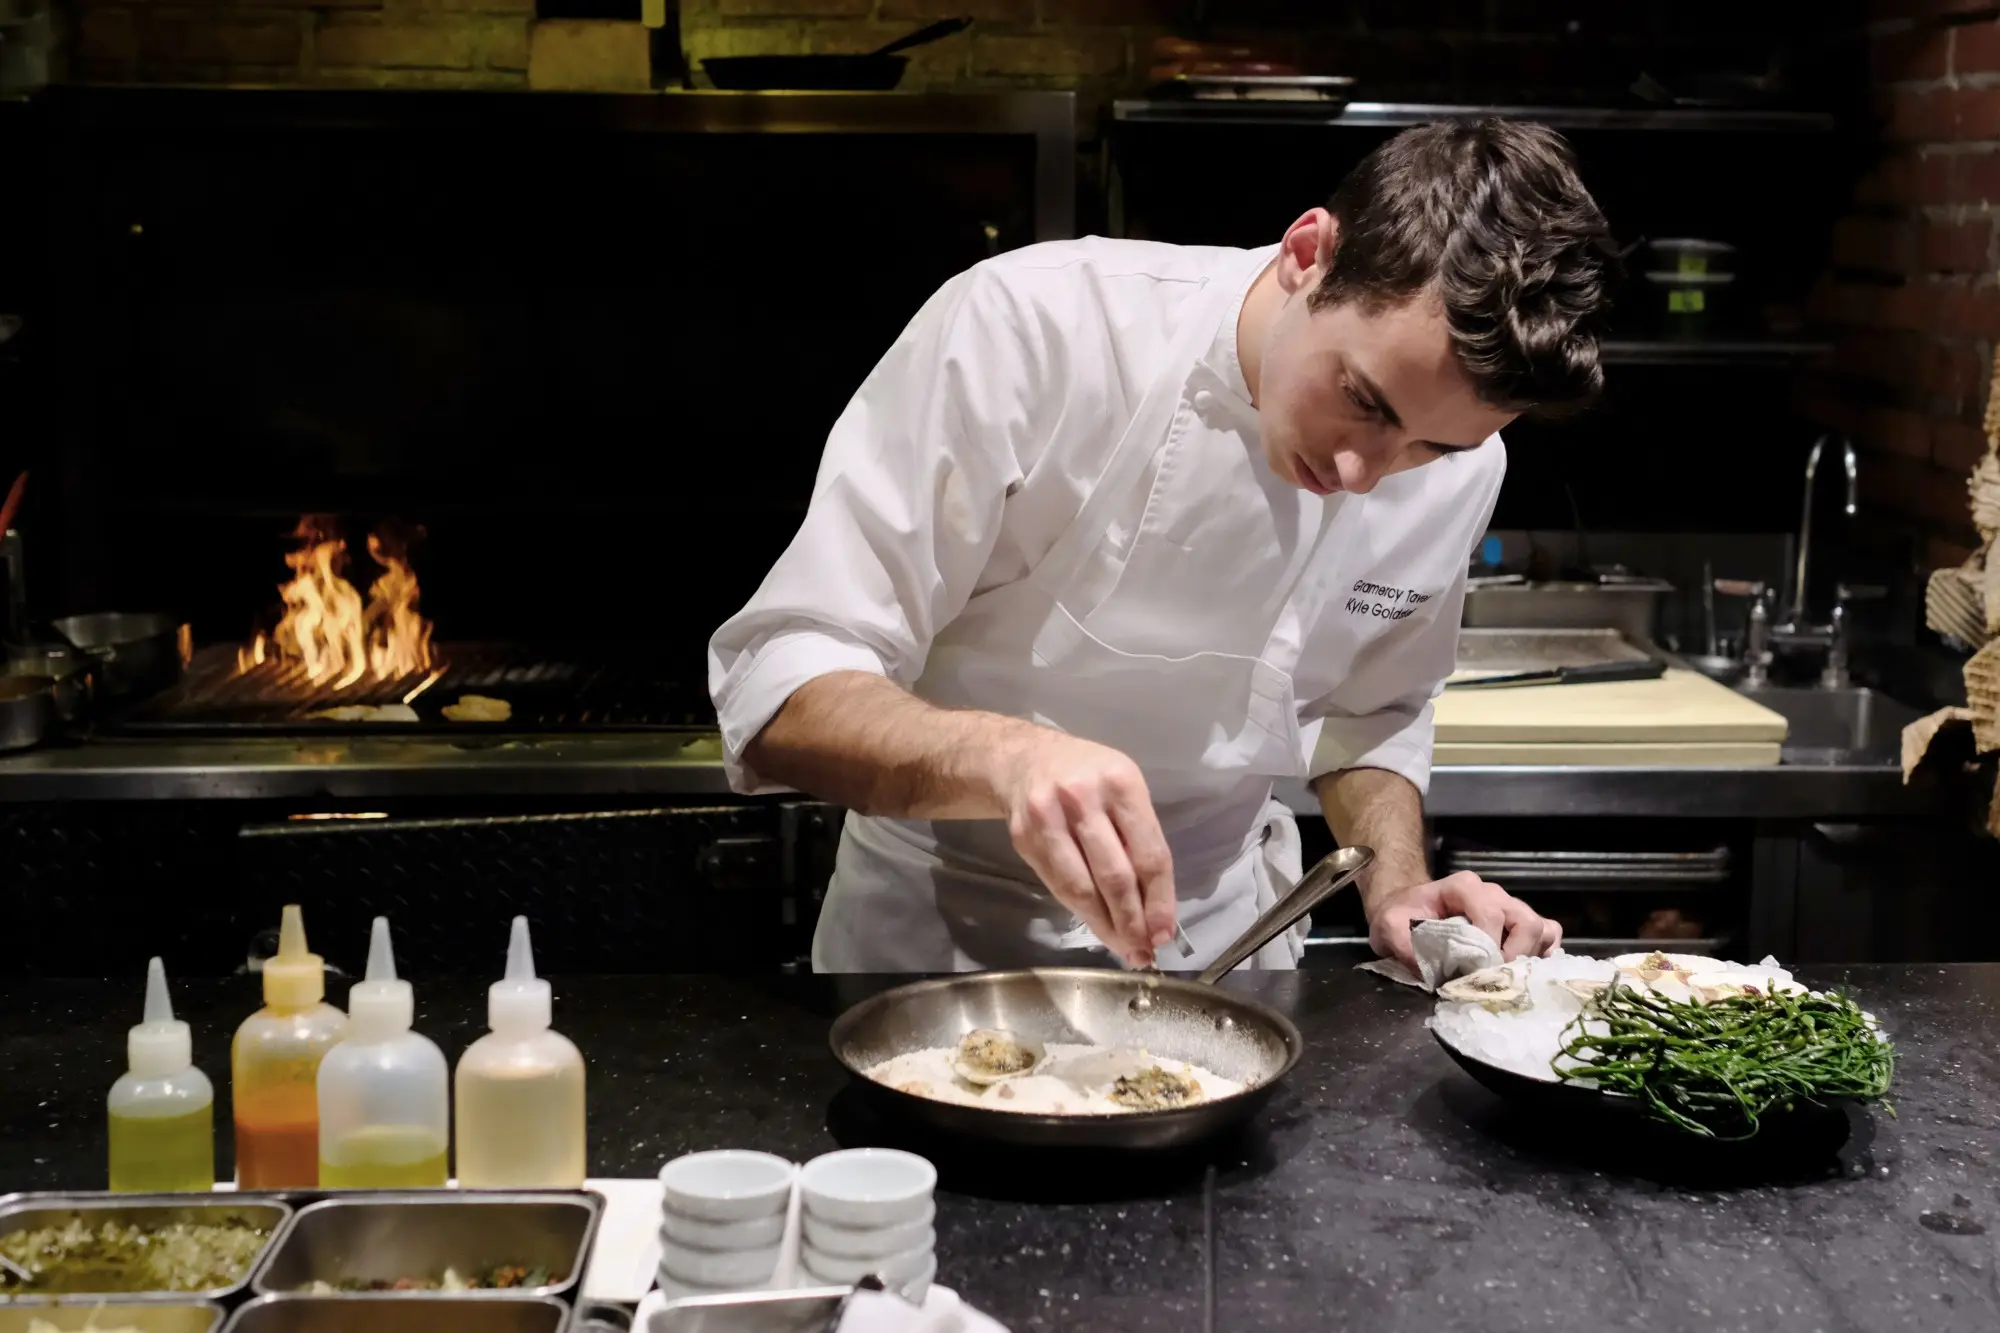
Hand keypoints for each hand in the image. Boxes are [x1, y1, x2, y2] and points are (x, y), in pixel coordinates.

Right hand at [998, 731, 1176, 966]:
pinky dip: (1079, 911)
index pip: (1148, 854)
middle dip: (1132, 922)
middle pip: (1115, 876)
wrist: (1025, 758)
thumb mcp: (1123, 789)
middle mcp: (1082, 798)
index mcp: (1121, 783)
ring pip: (1081, 888)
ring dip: (1105, 926)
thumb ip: (1139, 838)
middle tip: (1144, 951)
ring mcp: (1047, 817)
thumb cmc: (1088, 776)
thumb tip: (1155, 905)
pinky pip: (1056, 885)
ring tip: (1123, 948)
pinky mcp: (1023, 837)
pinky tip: (1096, 924)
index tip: (1164, 933)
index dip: (1160, 900)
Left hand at [1366, 870, 1561, 972]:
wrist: (1406, 909)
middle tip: (1493, 979)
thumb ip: (1403, 944)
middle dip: (1515, 955)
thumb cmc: (1401, 915)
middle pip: (1526, 922)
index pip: (1491, 914)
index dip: (1489, 946)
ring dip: (1529, 957)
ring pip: (1542, 928)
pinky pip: (1548, 935)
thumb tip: (1431, 973)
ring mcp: (1511, 907)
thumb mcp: (1388, 926)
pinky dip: (1541, 955)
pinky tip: (1520, 973)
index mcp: (1464, 888)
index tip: (1476, 972)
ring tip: (1506, 978)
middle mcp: (1494, 894)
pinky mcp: (1520, 923)